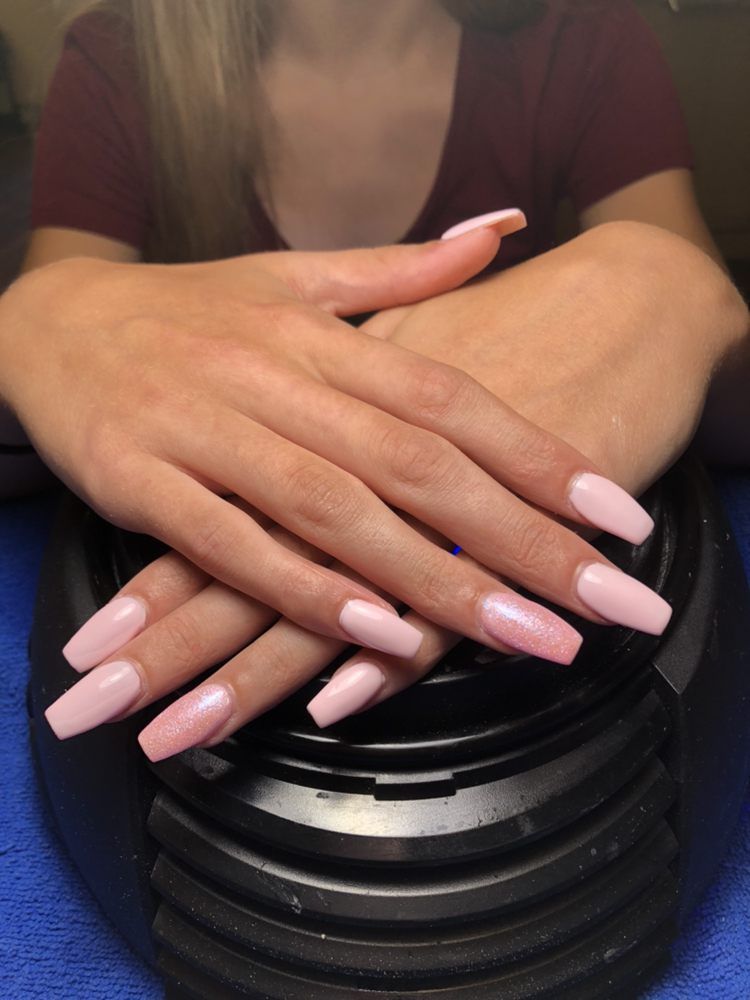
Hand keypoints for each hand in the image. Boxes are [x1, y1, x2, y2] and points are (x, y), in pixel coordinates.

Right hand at [43, 224, 720, 753]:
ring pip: (336, 510)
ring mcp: (203, 429)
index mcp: (318, 334)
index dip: (538, 457)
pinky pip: (234, 545)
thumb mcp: (292, 278)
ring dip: (434, 578)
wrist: (46, 319)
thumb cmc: (184, 309)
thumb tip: (501, 230)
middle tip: (602, 602)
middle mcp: (272, 377)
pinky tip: (378, 635)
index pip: (451, 396)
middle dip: (518, 538)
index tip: (616, 517)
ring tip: (521, 634)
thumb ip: (402, 270)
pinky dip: (307, 590)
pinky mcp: (140, 481)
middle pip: (415, 463)